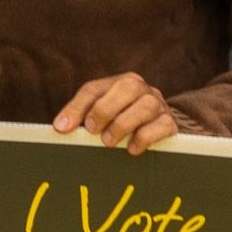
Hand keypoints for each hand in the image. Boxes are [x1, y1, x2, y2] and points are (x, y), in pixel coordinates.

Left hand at [54, 71, 181, 152]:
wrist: (158, 130)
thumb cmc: (120, 120)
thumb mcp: (98, 114)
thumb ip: (80, 115)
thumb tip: (61, 127)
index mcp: (119, 82)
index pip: (93, 89)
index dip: (76, 108)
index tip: (63, 128)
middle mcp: (142, 89)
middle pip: (126, 88)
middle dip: (105, 110)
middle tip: (92, 131)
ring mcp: (159, 104)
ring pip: (146, 106)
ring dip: (123, 124)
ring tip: (108, 141)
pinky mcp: (171, 123)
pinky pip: (162, 126)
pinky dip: (144, 137)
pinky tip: (131, 148)